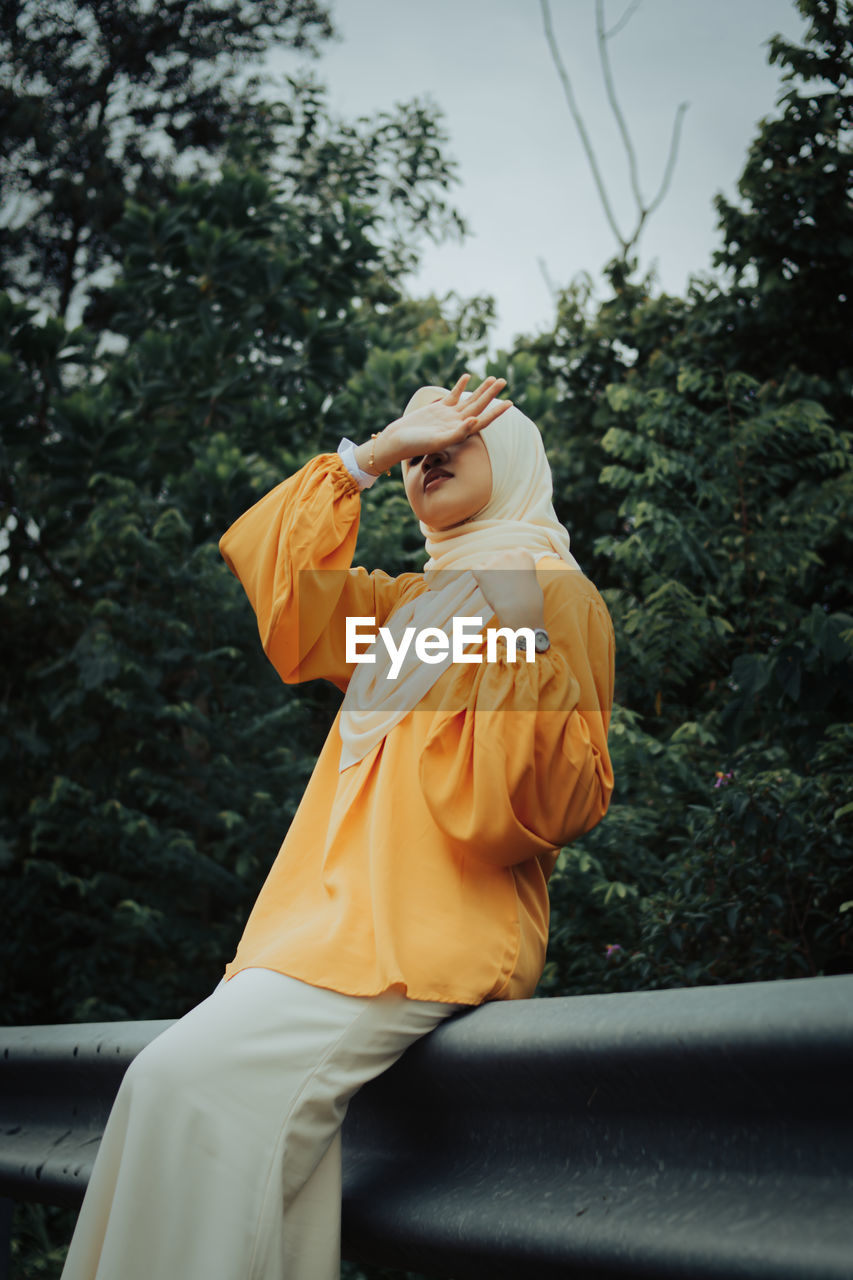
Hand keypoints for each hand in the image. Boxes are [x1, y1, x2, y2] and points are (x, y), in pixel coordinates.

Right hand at [380, 374, 512, 467]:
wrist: (397, 441)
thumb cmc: (416, 445)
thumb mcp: (438, 440)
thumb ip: (458, 432)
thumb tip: (476, 420)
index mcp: (460, 432)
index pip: (483, 420)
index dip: (496, 412)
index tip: (509, 402)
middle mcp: (457, 423)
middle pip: (478, 406)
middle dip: (491, 394)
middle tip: (503, 380)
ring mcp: (448, 415)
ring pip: (468, 400)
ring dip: (480, 389)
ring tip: (492, 378)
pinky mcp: (438, 409)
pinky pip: (453, 395)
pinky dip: (460, 386)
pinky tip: (467, 377)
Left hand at [472, 549, 545, 633]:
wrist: (520, 610)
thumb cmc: (527, 600)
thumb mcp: (528, 579)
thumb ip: (517, 569)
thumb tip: (503, 570)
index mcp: (523, 554)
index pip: (513, 554)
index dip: (512, 567)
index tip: (515, 579)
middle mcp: (509, 554)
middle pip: (498, 558)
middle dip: (499, 570)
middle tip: (506, 588)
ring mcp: (495, 561)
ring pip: (487, 563)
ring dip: (490, 574)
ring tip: (499, 590)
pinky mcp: (482, 570)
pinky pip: (476, 569)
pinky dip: (479, 577)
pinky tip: (488, 587)